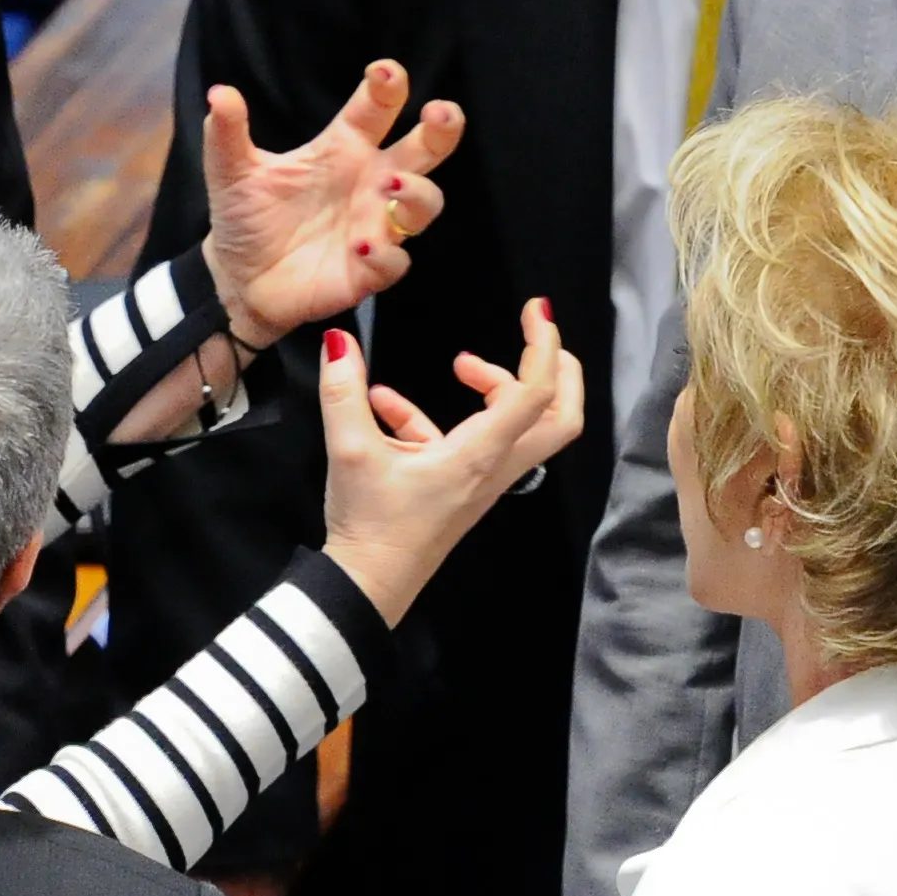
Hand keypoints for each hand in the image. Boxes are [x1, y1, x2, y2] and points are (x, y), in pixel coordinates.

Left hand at [199, 61, 463, 345]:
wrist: (237, 279)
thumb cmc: (246, 217)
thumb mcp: (231, 172)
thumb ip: (227, 133)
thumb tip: (219, 94)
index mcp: (344, 148)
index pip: (377, 109)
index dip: (387, 87)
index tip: (384, 72)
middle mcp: (370, 183)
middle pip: (424, 150)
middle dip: (441, 130)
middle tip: (441, 113)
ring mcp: (375, 226)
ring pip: (424, 204)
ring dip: (417, 193)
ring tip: (391, 185)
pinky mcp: (369, 270)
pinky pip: (395, 262)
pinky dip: (385, 254)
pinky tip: (360, 247)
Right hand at [314, 302, 582, 626]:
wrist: (368, 586)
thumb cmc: (370, 527)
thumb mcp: (350, 452)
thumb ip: (342, 392)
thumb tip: (337, 341)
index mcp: (479, 455)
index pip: (534, 392)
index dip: (543, 345)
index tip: (535, 309)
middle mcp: (492, 467)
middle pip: (559, 417)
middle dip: (558, 370)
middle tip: (536, 335)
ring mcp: (481, 480)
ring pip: (521, 428)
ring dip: (501, 389)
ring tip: (460, 365)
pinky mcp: (461, 488)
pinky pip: (467, 442)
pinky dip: (440, 417)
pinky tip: (386, 405)